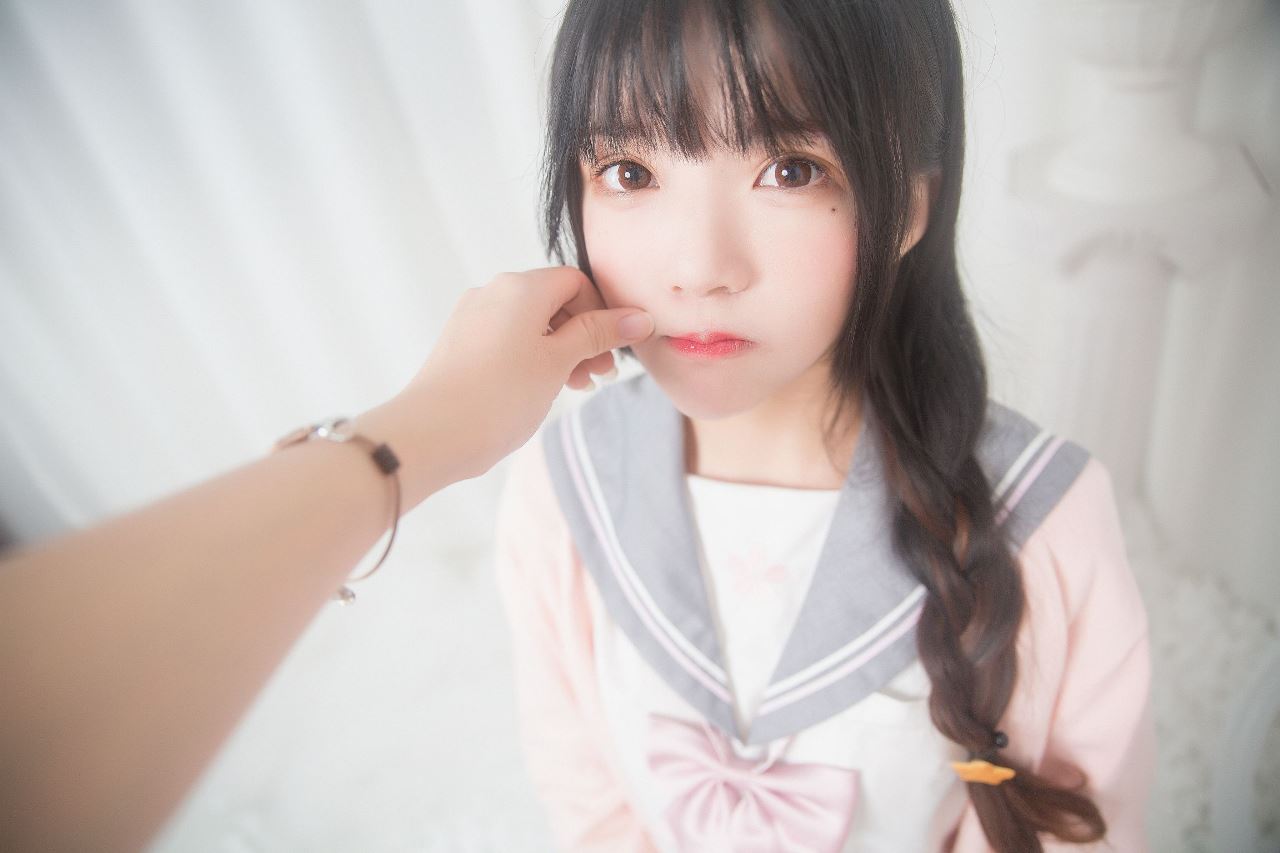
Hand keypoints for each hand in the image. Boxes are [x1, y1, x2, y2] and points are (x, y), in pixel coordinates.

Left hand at [391, 267, 653, 481]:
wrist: (431, 434)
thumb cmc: (499, 396)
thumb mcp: (558, 363)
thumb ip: (598, 335)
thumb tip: (639, 317)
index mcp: (521, 287)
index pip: (576, 282)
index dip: (602, 313)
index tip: (613, 351)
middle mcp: (493, 291)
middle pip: (553, 302)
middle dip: (583, 335)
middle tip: (598, 376)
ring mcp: (472, 317)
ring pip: (530, 323)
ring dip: (560, 350)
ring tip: (573, 387)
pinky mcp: (460, 343)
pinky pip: (507, 339)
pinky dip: (531, 357)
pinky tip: (539, 389)